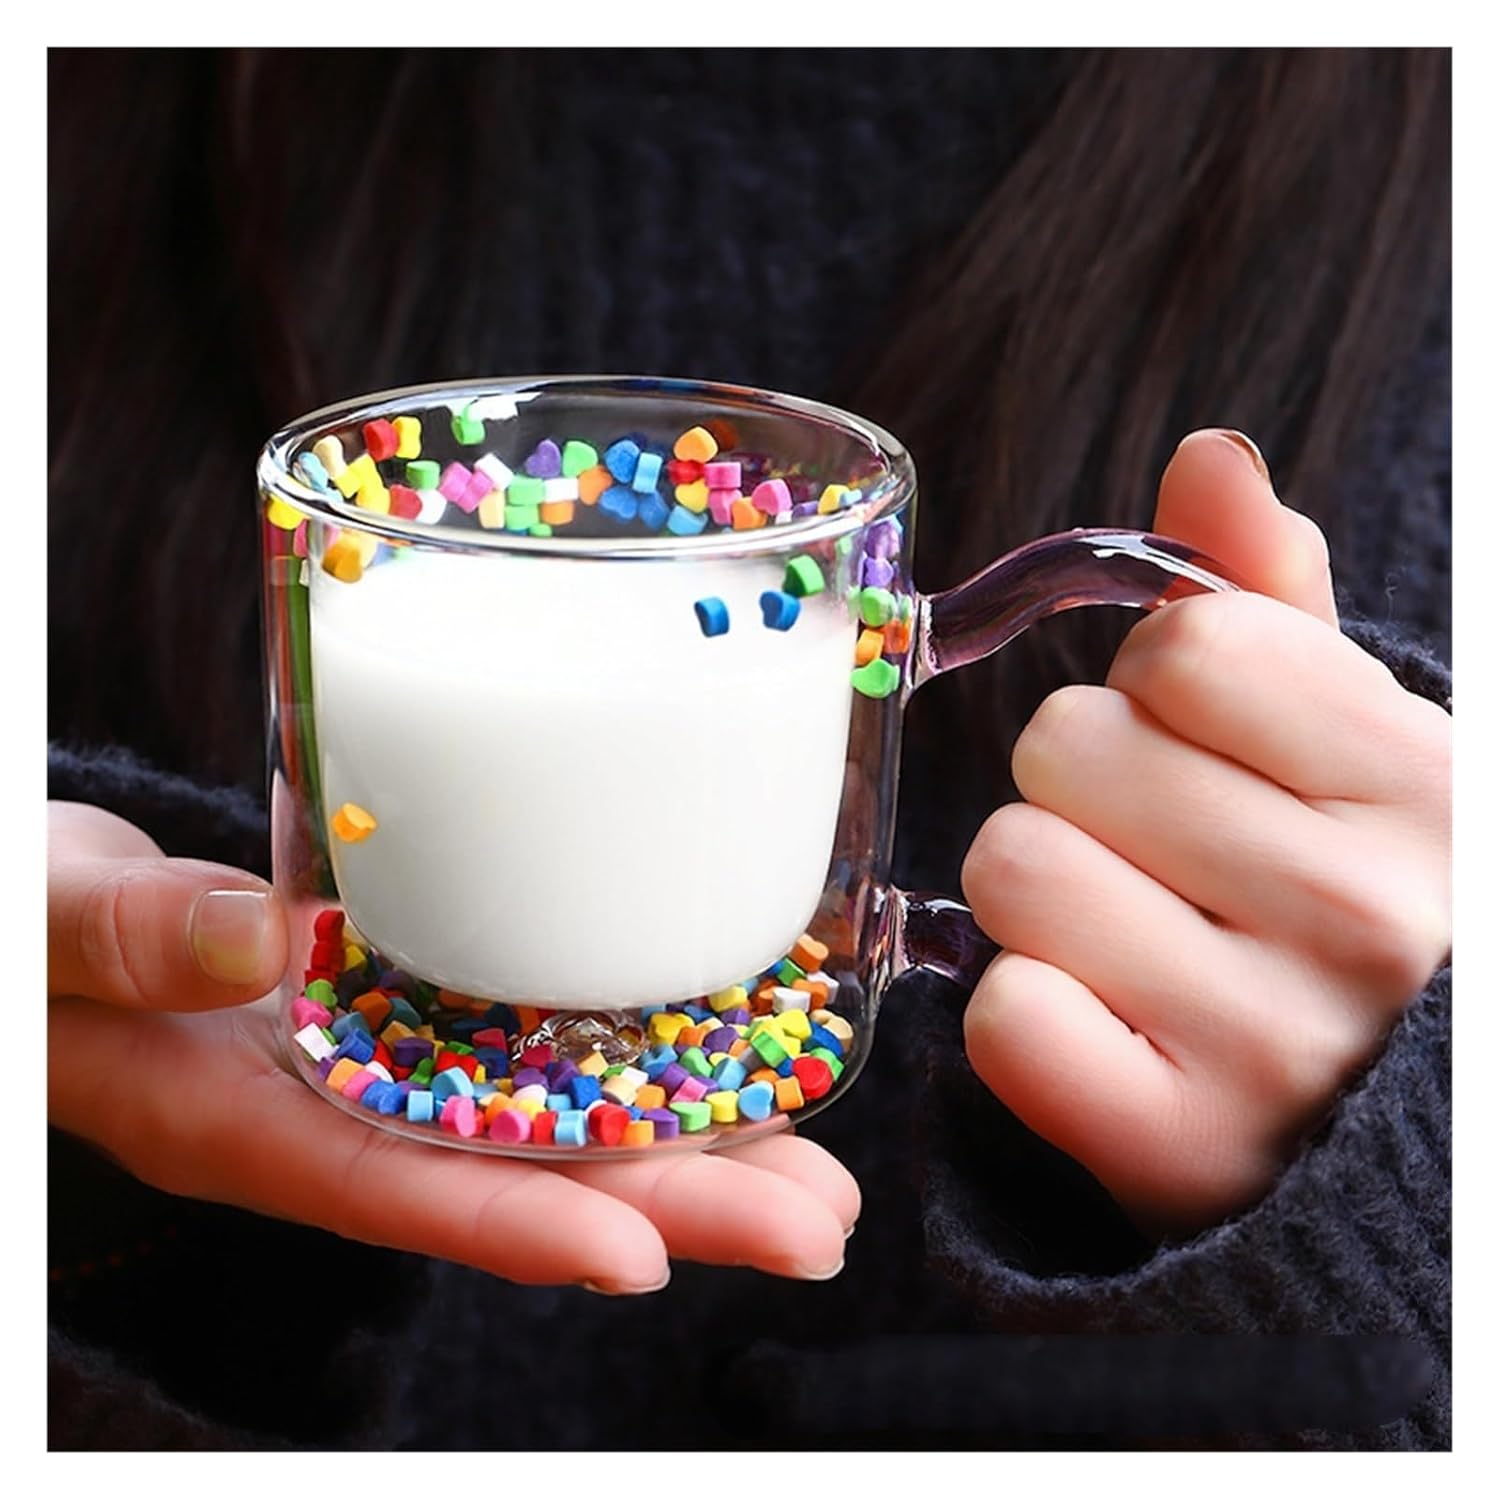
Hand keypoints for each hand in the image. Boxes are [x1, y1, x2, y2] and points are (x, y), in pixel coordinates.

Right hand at [47, 803, 856, 1289]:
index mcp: (234, 1116)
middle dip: (666, 1205)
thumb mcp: (45, 923)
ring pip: (543, 1115)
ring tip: (814, 1171)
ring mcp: (377, 1060)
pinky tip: (719, 1054)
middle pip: (512, 1173)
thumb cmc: (23, 924)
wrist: (42, 904)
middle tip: (814, 1225)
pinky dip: (621, 1052)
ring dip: (681, 1142)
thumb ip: (127, 942)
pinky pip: (524, 1038)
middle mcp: (331, 1108)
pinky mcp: (404, 1002)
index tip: (640, 1258)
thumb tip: (253, 946)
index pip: (391, 1188)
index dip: (513, 1226)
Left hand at [960, 430, 1450, 1234]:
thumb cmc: (1334, 899)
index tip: (1206, 748)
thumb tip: (1207, 455)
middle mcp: (1368, 918)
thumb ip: (1272, 603)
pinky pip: (1005, 1017)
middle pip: (1066, 748)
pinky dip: (1028, 1014)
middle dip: (1084, 787)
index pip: (1182, 644)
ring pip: (1014, 868)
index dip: (1160, 684)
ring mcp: (1276, 1049)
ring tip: (1128, 934)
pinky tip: (1105, 1027)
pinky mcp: (1176, 1151)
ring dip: (1042, 892)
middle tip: (1159, 855)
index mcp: (1422, 785)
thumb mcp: (1347, 746)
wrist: (1366, 1125)